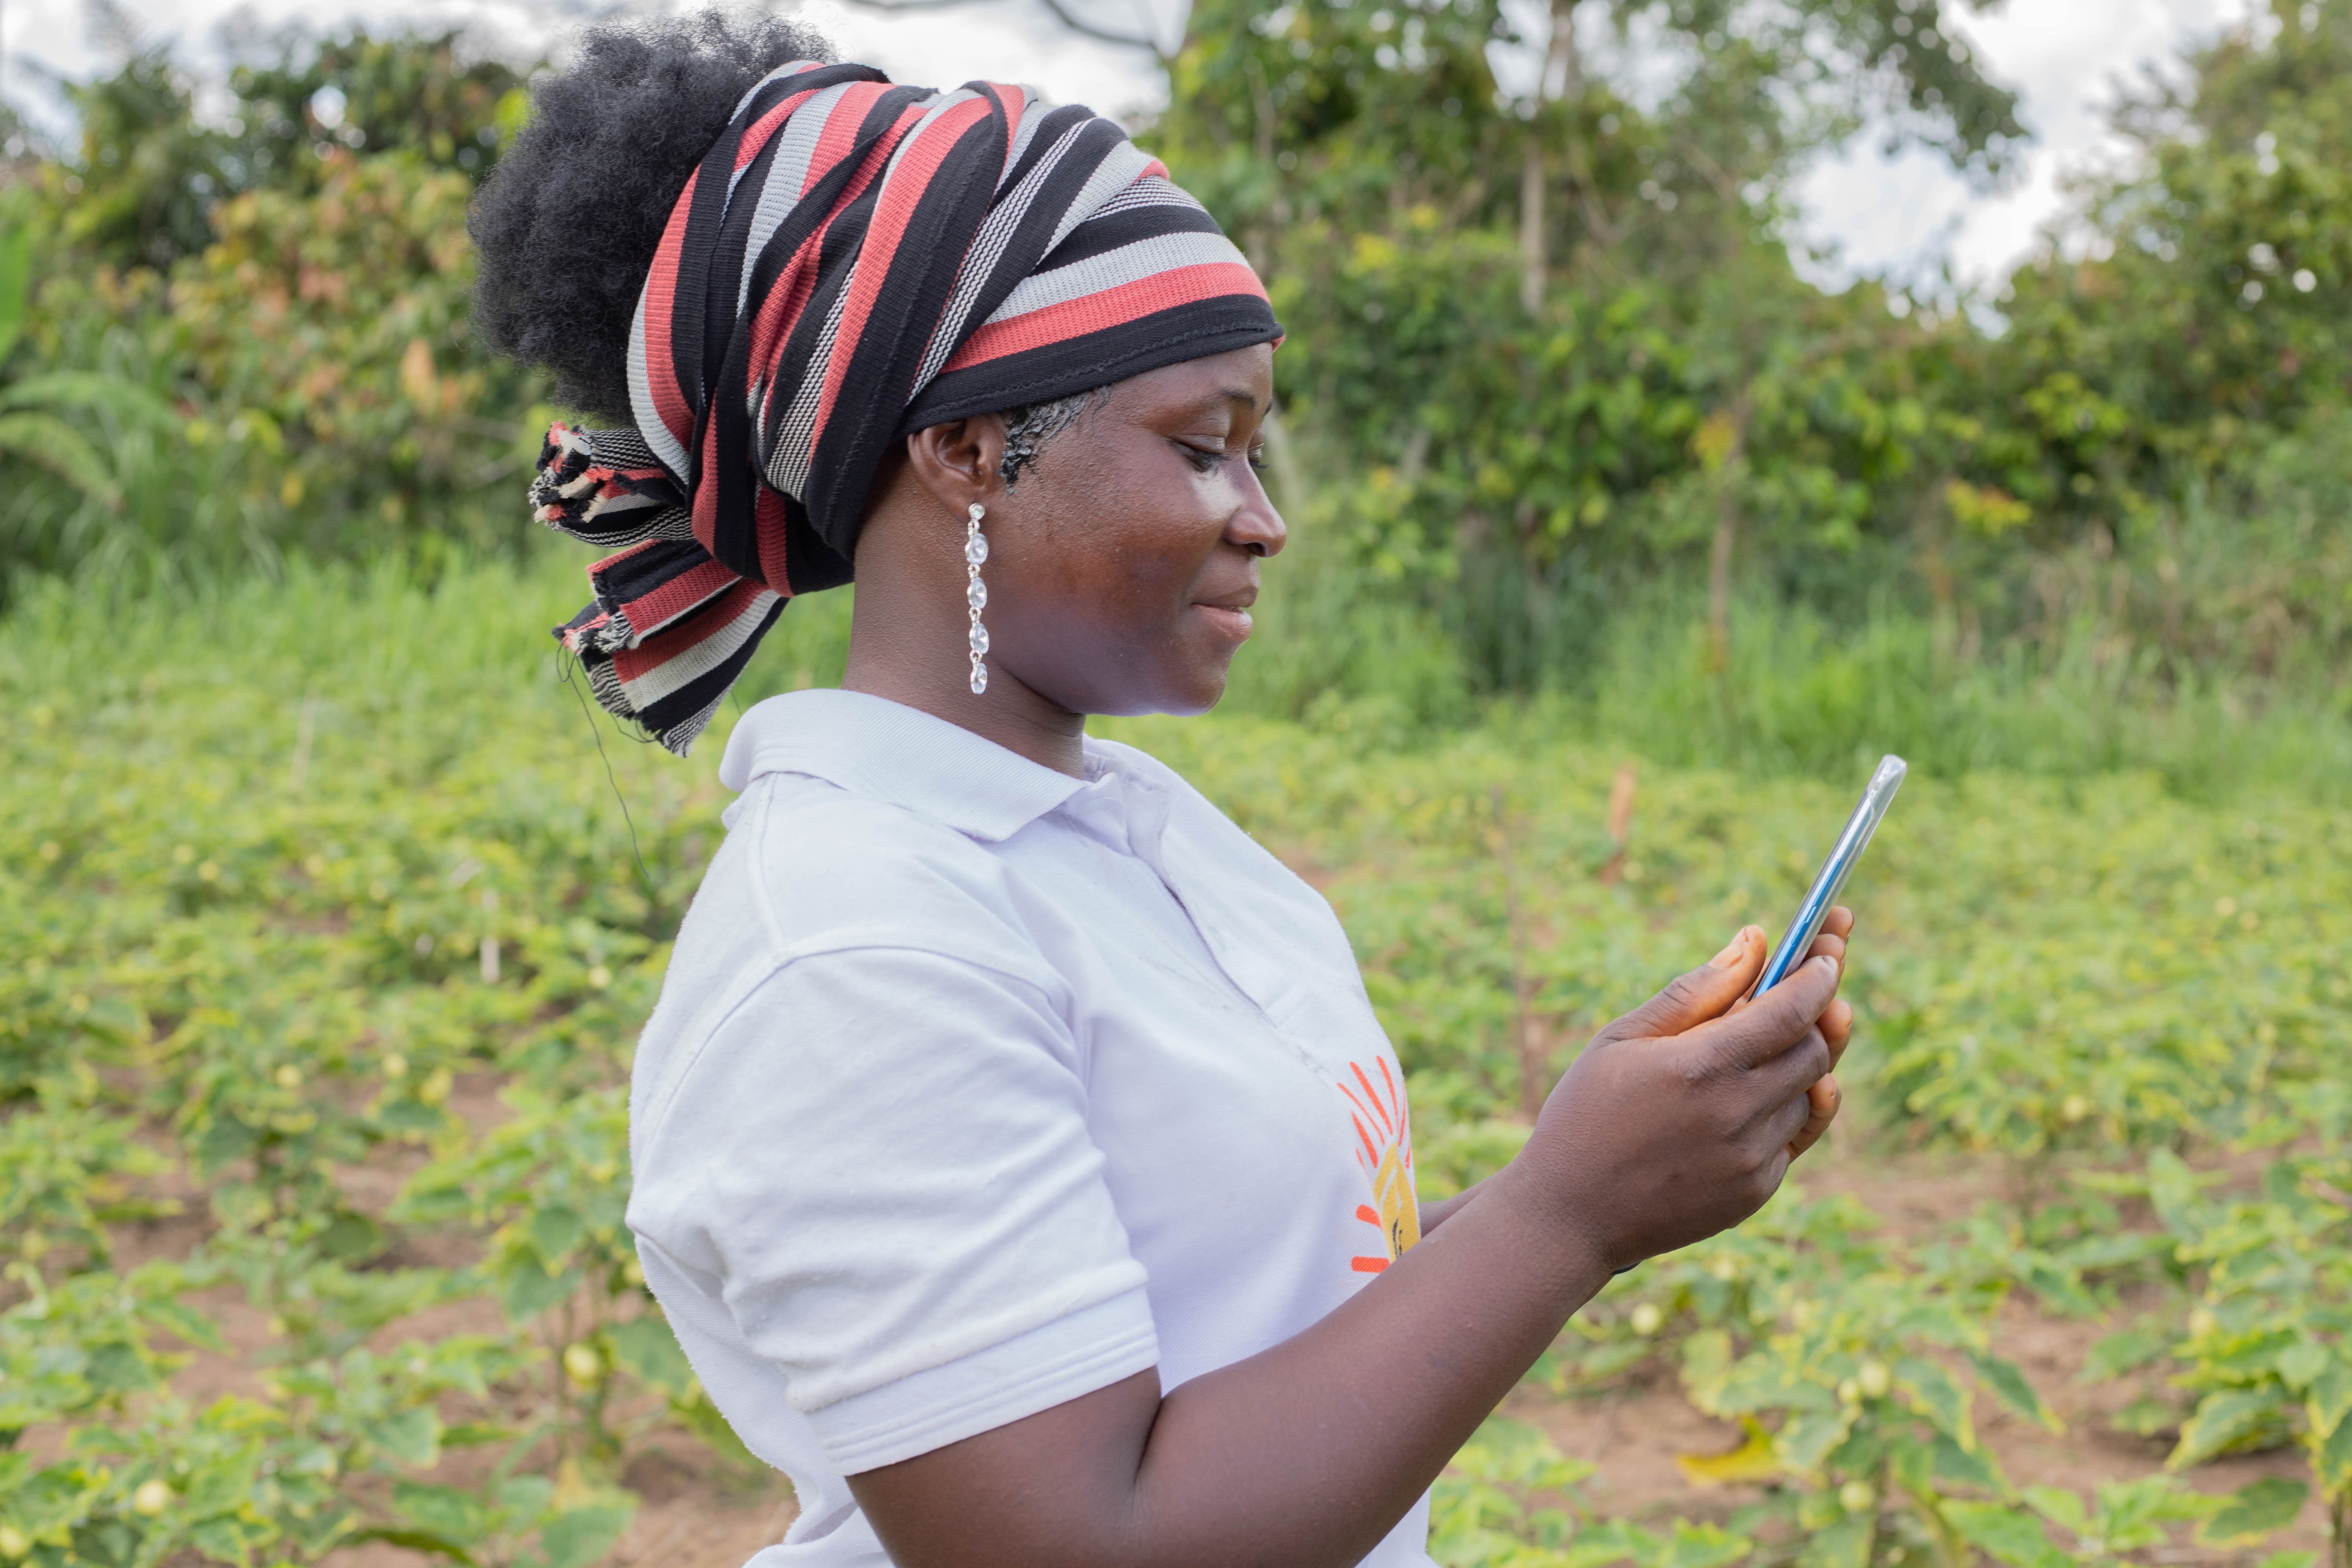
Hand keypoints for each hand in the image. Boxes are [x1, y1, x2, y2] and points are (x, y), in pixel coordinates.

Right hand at [1509, 915, 1851, 1272]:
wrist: (1570, 1215)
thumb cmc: (1586, 1113)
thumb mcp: (1623, 1039)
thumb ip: (1695, 991)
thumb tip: (1756, 941)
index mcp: (1701, 1067)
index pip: (1791, 1010)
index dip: (1818, 975)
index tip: (1827, 951)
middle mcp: (1736, 1114)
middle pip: (1815, 1049)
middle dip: (1817, 1014)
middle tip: (1807, 991)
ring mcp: (1751, 1159)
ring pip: (1809, 1093)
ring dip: (1795, 1064)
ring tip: (1754, 1053)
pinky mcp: (1755, 1192)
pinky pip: (1792, 1137)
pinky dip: (1780, 1109)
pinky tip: (1742, 1101)